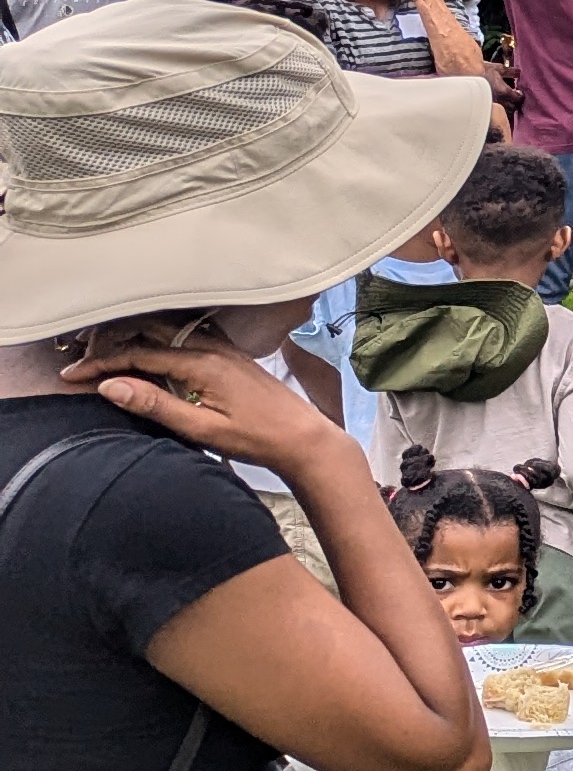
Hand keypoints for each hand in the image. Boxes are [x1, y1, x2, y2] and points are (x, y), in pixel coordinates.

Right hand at [65, 329, 360, 479]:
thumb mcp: (201, 428)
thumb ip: (156, 405)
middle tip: (84, 359)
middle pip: (152, 334)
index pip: (139, 355)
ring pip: (170, 332)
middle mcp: (213, 348)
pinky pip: (189, 337)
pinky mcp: (232, 356)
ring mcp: (224, 350)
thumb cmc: (256, 438)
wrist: (302, 437)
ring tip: (108, 353)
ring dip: (137, 338)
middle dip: (114, 343)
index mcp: (202, 363)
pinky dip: (161, 340)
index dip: (101, 364)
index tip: (72, 376)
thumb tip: (112, 387)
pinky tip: (152, 350)